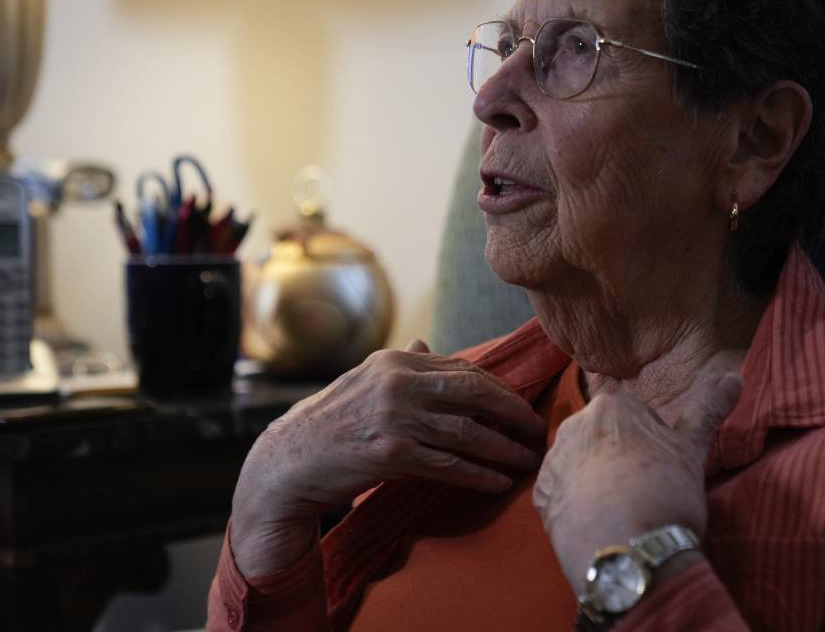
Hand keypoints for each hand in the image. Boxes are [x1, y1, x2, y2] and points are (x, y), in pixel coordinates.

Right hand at [231, 339, 545, 577]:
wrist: (287, 462)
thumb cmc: (331, 423)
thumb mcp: (364, 382)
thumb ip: (402, 365)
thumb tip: (428, 343)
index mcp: (396, 360)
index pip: (463, 369)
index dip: (499, 389)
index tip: (520, 406)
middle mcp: (398, 382)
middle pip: (474, 393)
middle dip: (512, 412)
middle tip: (537, 427)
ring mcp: (395, 416)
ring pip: (467, 432)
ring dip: (503, 449)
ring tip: (526, 459)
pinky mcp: (391, 452)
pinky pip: (448, 464)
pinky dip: (479, 474)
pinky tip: (498, 482)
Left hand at [532, 371, 742, 594]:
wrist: (628, 550)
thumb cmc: (664, 493)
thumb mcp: (692, 450)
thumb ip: (709, 409)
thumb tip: (734, 376)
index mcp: (611, 406)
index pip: (634, 413)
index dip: (652, 441)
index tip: (661, 467)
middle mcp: (573, 424)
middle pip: (602, 436)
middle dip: (619, 455)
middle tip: (643, 489)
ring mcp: (552, 460)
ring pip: (579, 463)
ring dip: (595, 479)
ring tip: (620, 510)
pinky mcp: (539, 496)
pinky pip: (560, 493)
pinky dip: (575, 504)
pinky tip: (597, 523)